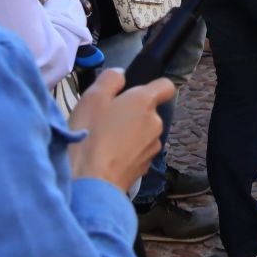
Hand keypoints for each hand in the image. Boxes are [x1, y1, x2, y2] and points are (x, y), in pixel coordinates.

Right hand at [66, 70, 171, 191]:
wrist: (92, 181)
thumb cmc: (90, 135)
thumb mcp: (92, 97)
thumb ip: (110, 79)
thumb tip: (120, 75)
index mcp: (145, 102)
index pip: (165, 86)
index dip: (152, 86)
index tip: (133, 93)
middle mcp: (155, 124)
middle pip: (148, 112)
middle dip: (131, 113)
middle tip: (105, 118)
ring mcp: (152, 148)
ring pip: (143, 133)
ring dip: (128, 133)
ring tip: (104, 140)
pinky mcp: (145, 168)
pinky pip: (138, 152)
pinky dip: (126, 152)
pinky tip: (107, 156)